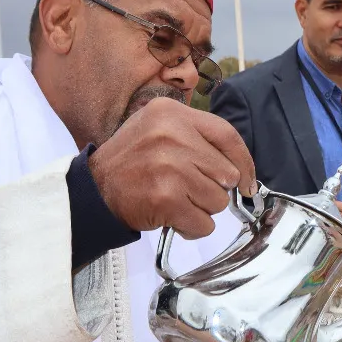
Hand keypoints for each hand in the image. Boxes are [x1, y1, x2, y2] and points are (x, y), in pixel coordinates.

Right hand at [90, 98, 256, 238]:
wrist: (92, 191)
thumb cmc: (131, 163)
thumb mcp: (157, 130)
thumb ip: (196, 139)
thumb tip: (239, 170)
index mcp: (172, 113)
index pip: (227, 135)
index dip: (244, 162)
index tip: (248, 182)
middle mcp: (171, 135)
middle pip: (227, 174)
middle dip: (214, 190)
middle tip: (187, 191)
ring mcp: (169, 167)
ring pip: (218, 201)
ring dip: (201, 209)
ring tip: (174, 201)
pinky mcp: (166, 198)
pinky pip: (203, 223)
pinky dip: (191, 227)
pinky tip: (171, 217)